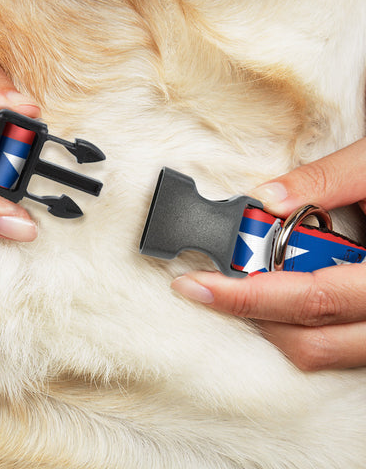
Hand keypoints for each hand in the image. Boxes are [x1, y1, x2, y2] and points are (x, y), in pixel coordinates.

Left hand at [172, 137, 365, 370]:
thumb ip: (327, 180)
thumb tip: (266, 197)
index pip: (309, 298)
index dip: (245, 296)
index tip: (196, 285)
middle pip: (310, 340)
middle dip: (250, 312)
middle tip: (211, 284)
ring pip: (323, 352)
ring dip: (273, 323)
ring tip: (244, 285)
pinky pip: (337, 347)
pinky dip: (299, 325)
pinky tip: (282, 292)